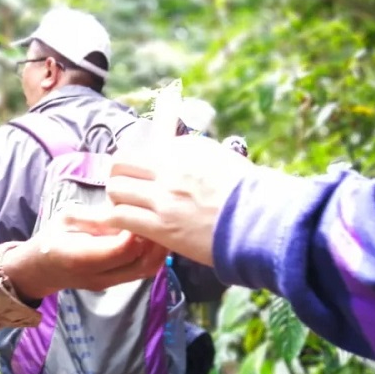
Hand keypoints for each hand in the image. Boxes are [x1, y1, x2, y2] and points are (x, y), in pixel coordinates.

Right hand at [3, 214, 166, 300]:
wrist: (42, 268)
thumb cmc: (53, 237)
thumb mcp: (67, 219)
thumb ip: (94, 218)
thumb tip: (122, 208)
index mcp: (80, 258)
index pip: (121, 249)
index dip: (136, 230)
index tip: (139, 210)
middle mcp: (98, 276)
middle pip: (140, 263)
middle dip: (153, 239)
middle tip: (157, 216)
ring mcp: (109, 283)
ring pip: (146, 270)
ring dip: (158, 248)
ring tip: (160, 225)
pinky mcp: (117, 283)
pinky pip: (143, 271)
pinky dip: (154, 254)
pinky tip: (154, 237)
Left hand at [66, 135, 254, 265]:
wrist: (260, 222)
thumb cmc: (249, 194)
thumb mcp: (221, 159)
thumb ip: (193, 154)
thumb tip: (173, 150)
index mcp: (184, 150)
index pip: (147, 146)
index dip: (141, 162)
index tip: (142, 173)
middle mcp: (168, 169)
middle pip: (121, 162)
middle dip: (119, 175)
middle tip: (126, 188)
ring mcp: (162, 198)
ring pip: (115, 189)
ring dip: (117, 198)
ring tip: (127, 208)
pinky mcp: (159, 227)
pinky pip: (120, 217)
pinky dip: (116, 220)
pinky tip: (125, 226)